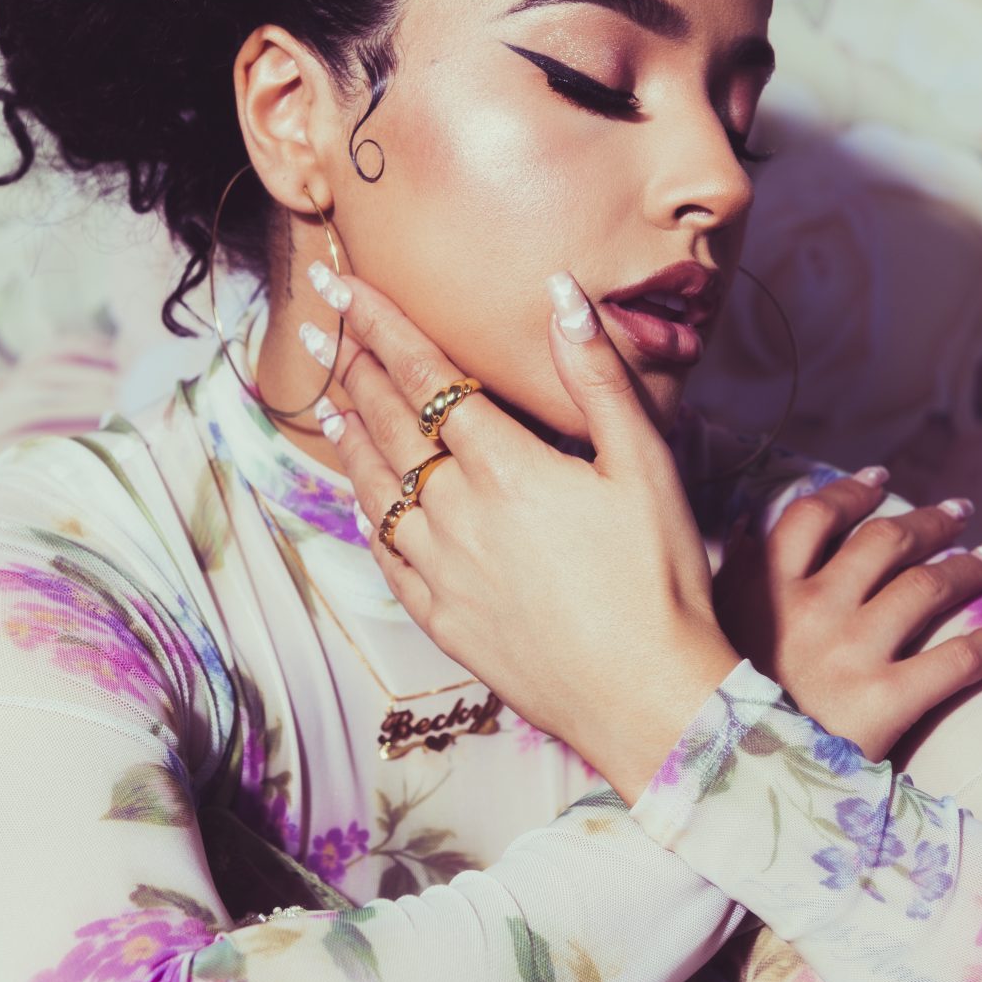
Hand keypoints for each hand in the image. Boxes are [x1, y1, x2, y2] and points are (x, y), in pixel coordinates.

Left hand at [299, 265, 738, 798]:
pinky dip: (366, 514)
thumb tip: (559, 295)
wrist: (646, 696)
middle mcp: (458, 512)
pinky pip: (386, 554)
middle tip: (322, 324)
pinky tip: (360, 498)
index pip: (429, 375)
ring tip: (329, 400)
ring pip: (377, 488)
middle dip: (354, 366)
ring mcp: (442, 569)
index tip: (343, 284)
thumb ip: (596, 376)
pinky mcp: (441, 618)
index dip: (382, 325)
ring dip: (352, 436)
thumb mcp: (645, 465)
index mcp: (506, 466)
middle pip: (392, 424)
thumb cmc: (659, 578)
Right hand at [711, 471, 981, 762]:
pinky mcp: (884, 701)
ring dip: (968, 565)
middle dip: (929, 522)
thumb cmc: (721, 711)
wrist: (737, 790)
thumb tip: (748, 527)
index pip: (813, 516)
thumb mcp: (711, 634)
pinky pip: (957, 658)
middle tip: (960, 513)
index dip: (852, 492)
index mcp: (761, 590)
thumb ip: (732, 580)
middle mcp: (808, 610)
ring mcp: (849, 653)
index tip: (881, 480)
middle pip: (882, 542)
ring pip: (926, 587)